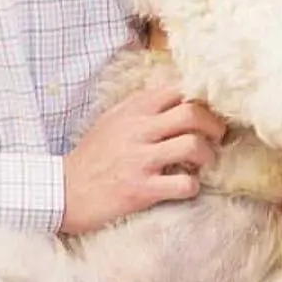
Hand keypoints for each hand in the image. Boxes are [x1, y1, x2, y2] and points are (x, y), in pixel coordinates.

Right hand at [60, 86, 225, 235]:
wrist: (63, 191)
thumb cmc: (91, 156)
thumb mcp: (112, 120)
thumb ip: (141, 107)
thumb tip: (175, 96)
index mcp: (133, 109)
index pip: (178, 90)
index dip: (201, 99)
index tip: (208, 112)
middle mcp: (138, 130)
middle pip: (192, 114)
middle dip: (215, 125)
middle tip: (218, 137)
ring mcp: (140, 160)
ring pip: (193, 146)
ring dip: (208, 156)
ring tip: (203, 164)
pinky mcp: (141, 189)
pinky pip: (183, 184)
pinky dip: (192, 186)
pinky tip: (185, 186)